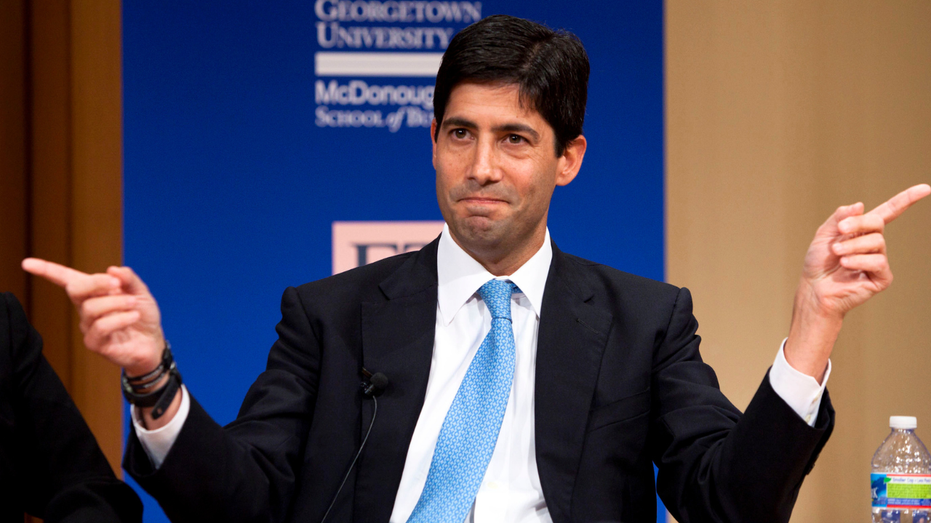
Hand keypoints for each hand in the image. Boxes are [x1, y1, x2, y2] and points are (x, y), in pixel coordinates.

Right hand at [21, 258, 164, 376]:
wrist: (153, 342)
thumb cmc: (142, 315)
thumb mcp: (140, 292)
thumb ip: (128, 279)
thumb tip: (112, 269)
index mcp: (93, 293)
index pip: (66, 279)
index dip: (47, 270)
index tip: (27, 263)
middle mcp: (86, 309)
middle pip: (76, 289)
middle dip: (96, 282)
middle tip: (117, 284)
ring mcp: (88, 327)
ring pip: (91, 308)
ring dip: (116, 302)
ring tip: (133, 304)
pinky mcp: (95, 344)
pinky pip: (101, 327)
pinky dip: (120, 318)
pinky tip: (133, 316)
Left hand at [785, 184, 930, 380]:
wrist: (814, 288)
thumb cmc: (818, 263)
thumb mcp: (824, 234)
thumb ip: (840, 218)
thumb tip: (860, 205)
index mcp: (863, 231)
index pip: (889, 212)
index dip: (907, 200)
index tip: (925, 188)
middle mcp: (874, 244)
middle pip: (877, 222)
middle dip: (857, 224)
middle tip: (840, 232)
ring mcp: (880, 261)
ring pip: (877, 242)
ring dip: (852, 246)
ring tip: (837, 254)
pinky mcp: (882, 277)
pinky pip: (878, 261)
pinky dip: (858, 260)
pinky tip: (845, 265)